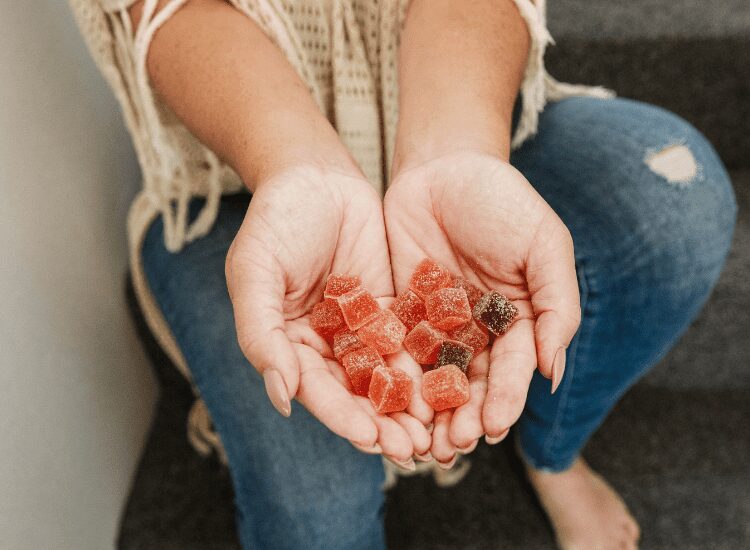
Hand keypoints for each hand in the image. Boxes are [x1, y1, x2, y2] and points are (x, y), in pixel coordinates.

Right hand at [225, 164, 430, 463]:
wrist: (314, 175)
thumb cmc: (275, 221)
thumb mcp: (255, 273)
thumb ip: (261, 334)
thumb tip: (282, 397)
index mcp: (289, 344)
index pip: (316, 390)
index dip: (342, 416)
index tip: (369, 438)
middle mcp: (326, 344)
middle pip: (356, 392)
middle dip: (383, 421)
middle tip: (412, 449)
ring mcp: (360, 327)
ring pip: (388, 373)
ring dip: (410, 403)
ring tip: (437, 430)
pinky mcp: (390, 308)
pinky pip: (410, 339)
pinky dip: (427, 364)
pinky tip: (450, 385)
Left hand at [385, 151, 580, 461]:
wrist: (444, 166)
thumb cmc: (503, 201)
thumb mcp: (544, 245)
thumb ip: (556, 305)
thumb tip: (553, 371)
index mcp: (517, 321)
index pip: (513, 369)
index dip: (505, 399)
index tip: (494, 426)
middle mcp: (477, 331)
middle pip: (471, 384)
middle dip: (464, 416)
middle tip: (453, 446)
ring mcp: (437, 324)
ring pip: (433, 378)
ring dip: (428, 411)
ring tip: (420, 442)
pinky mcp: (400, 313)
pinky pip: (396, 351)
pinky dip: (393, 380)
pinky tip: (386, 404)